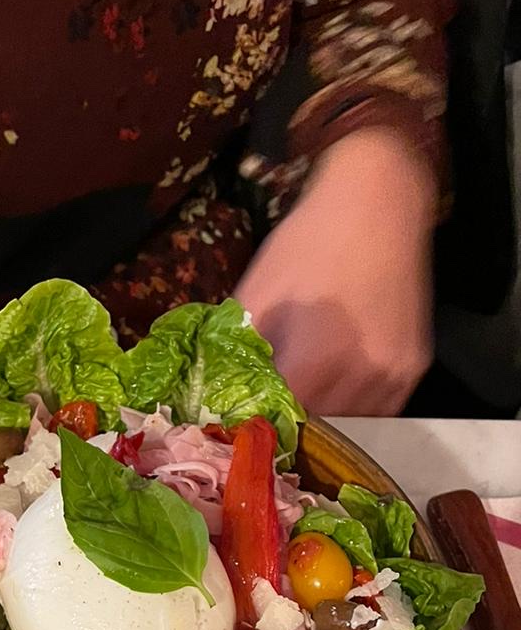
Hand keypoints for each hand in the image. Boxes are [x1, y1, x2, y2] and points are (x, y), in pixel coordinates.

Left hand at [235, 129, 436, 416]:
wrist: (379, 198)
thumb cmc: (309, 240)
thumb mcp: (257, 296)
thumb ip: (239, 354)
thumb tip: (216, 397)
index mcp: (318, 360)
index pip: (281, 426)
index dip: (258, 430)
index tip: (239, 430)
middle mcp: (363, 374)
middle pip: (317, 432)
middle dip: (289, 430)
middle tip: (266, 421)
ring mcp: (395, 374)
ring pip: (351, 427)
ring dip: (323, 424)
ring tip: (298, 407)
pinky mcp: (414, 367)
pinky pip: (379, 410)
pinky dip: (353, 409)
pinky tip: (332, 390)